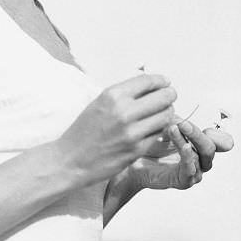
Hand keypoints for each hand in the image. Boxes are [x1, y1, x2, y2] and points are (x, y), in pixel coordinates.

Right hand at [57, 73, 176, 184]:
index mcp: (113, 95)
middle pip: (163, 97)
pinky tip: (152, 129)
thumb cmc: (84, 130)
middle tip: (169, 97)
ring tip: (161, 113)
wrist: (70, 160)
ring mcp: (132, 132)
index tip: (165, 82)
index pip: (148, 81)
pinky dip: (159, 130)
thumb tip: (151, 84)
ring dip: (167, 113)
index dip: (161, 80)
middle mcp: (124, 112)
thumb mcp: (100, 102)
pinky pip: (158, 134)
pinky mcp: (136, 150)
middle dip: (169, 96)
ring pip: (165, 116)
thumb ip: (124, 94)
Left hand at [129, 118, 233, 189]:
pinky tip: (184, 146)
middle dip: (197, 133)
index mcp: (201, 145)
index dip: (219, 135)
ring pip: (200, 156)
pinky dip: (188, 156)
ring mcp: (193, 172)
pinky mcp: (183, 181)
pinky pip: (190, 169)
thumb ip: (179, 123)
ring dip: (187, 140)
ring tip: (172, 129)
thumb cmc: (150, 144)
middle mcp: (201, 160)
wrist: (132, 161)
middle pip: (211, 147)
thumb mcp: (166, 127)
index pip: (223, 142)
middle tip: (182, 124)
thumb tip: (184, 121)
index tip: (207, 127)